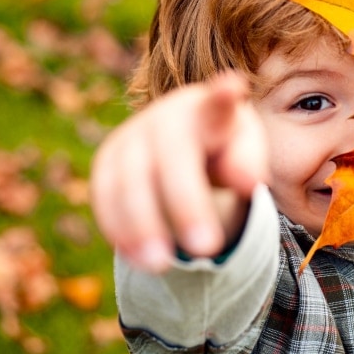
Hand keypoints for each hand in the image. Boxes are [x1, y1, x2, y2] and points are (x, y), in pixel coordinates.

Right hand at [90, 72, 268, 272]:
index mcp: (207, 109)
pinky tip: (139, 259)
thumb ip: (249, 163)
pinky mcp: (106, 162)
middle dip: (187, 203)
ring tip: (162, 266)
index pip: (217, 101)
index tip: (233, 87)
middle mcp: (164, 117)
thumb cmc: (223, 147)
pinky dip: (119, 228)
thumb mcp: (244, 151)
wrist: (182, 141)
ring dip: (142, 225)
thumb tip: (247, 181)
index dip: (223, 95)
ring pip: (128, 179)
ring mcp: (130, 137)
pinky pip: (104, 195)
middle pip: (171, 155)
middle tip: (208, 248)